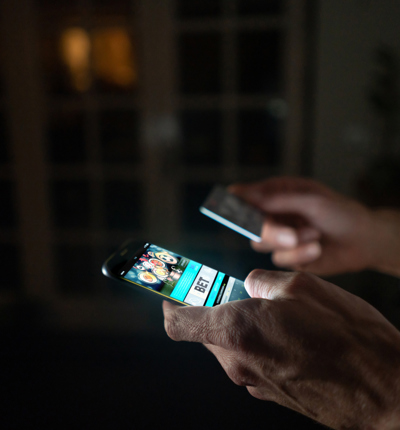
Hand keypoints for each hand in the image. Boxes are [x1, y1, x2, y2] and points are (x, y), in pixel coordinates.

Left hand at [163, 270, 399, 429]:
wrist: (385, 391)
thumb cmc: (346, 335)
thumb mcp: (301, 286)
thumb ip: (265, 282)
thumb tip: (252, 284)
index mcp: (236, 330)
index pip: (179, 322)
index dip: (169, 303)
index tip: (170, 291)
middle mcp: (238, 362)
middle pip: (208, 331)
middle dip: (218, 308)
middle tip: (240, 291)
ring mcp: (255, 383)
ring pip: (231, 346)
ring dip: (242, 326)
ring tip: (276, 313)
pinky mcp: (272, 394)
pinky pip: (252, 361)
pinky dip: (258, 344)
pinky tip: (290, 336)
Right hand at [229, 177, 399, 275]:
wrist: (363, 241)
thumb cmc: (341, 212)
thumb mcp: (311, 200)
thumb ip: (277, 199)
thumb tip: (244, 193)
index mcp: (277, 194)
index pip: (246, 196)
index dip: (233, 202)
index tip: (222, 207)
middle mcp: (273, 215)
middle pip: (248, 224)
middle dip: (270, 231)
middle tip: (292, 236)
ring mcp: (279, 236)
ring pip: (260, 243)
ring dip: (290, 242)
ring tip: (315, 235)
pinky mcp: (287, 256)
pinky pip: (280, 259)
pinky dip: (300, 255)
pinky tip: (317, 248)